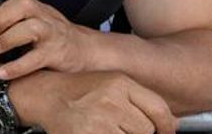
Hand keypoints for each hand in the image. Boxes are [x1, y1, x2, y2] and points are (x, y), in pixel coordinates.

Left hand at [0, 0, 89, 79]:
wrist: (86, 51)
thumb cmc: (52, 37)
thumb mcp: (30, 29)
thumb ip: (3, 37)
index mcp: (33, 6)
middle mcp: (43, 15)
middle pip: (22, 3)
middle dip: (1, 16)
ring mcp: (51, 33)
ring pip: (32, 27)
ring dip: (8, 38)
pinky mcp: (55, 54)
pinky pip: (35, 59)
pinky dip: (16, 67)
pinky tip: (3, 72)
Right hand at [13, 71, 175, 133]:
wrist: (39, 94)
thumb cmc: (75, 90)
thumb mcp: (109, 85)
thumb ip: (140, 100)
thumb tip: (172, 125)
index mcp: (119, 82)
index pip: (159, 110)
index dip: (166, 127)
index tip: (165, 133)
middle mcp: (111, 99)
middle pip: (147, 129)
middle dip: (136, 132)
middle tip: (116, 126)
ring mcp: (100, 119)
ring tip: (102, 127)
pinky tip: (94, 130)